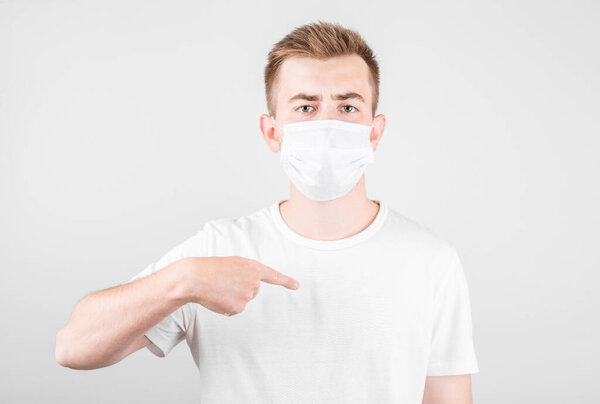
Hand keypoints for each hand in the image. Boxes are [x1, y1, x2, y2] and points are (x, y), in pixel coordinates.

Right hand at [179, 256, 298, 315]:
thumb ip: (247, 272)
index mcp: (253, 267)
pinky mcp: (238, 308)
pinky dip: (226, 306)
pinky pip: (235, 309)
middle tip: (226, 281)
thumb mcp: (233, 263)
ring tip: (219, 288)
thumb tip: (253, 287)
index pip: (273, 275)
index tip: (296, 286)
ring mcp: (247, 296)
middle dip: (242, 288)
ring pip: (244, 300)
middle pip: (254, 290)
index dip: (286, 281)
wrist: (195, 278)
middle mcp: (254, 282)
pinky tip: (218, 298)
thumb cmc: (211, 268)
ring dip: (232, 297)